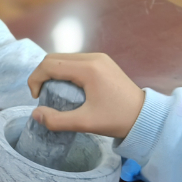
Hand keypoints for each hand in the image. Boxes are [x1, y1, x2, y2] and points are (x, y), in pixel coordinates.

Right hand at [27, 53, 144, 139]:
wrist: (146, 116)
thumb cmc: (116, 119)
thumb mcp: (84, 123)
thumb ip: (56, 120)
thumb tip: (35, 114)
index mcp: (88, 69)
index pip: (49, 65)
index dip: (35, 79)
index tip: (36, 98)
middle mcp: (92, 57)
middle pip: (54, 58)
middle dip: (42, 75)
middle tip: (42, 95)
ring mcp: (99, 58)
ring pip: (63, 58)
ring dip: (52, 72)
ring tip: (54, 92)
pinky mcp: (102, 62)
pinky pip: (74, 61)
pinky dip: (64, 71)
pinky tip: (67, 87)